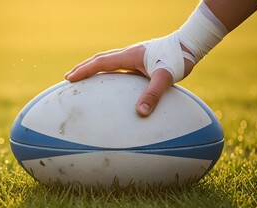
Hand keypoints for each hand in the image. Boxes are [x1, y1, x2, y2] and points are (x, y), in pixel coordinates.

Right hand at [65, 44, 194, 116]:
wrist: (188, 45)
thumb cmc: (177, 58)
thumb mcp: (166, 77)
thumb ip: (153, 94)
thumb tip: (141, 113)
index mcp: (129, 56)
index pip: (101, 62)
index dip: (84, 70)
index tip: (70, 78)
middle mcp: (128, 53)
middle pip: (99, 59)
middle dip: (83, 68)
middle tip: (68, 78)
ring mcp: (133, 56)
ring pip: (107, 61)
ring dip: (92, 68)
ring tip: (82, 78)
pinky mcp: (139, 60)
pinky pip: (117, 66)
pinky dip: (106, 72)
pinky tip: (108, 82)